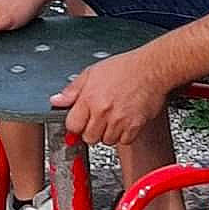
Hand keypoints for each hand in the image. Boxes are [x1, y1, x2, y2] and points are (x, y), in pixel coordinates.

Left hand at [49, 51, 165, 145]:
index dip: (75, 124)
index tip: (80, 121)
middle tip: (98, 119)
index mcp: (89, 98)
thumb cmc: (124, 68)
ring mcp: (119, 120)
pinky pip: (124, 141)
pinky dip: (124, 135)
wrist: (152, 69)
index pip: (72, 125)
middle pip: (88, 138)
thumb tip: (57, 101)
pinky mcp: (135, 126)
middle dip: (91, 130)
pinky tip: (124, 121)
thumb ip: (72, 90)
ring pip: (106, 141)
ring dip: (108, 133)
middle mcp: (103, 111)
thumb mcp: (92, 72)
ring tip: (113, 117)